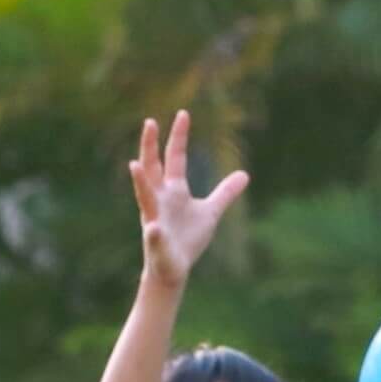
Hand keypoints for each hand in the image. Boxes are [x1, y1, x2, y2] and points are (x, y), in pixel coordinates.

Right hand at [130, 111, 248, 288]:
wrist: (174, 267)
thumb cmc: (188, 237)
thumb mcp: (211, 212)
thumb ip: (225, 193)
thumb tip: (245, 174)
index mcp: (174, 190)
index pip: (175, 158)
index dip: (179, 137)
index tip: (184, 114)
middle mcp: (160, 198)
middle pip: (153, 167)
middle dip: (150, 146)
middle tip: (150, 122)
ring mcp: (155, 218)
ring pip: (144, 196)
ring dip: (139, 181)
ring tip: (134, 164)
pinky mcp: (156, 241)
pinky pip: (154, 235)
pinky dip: (154, 232)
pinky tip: (154, 228)